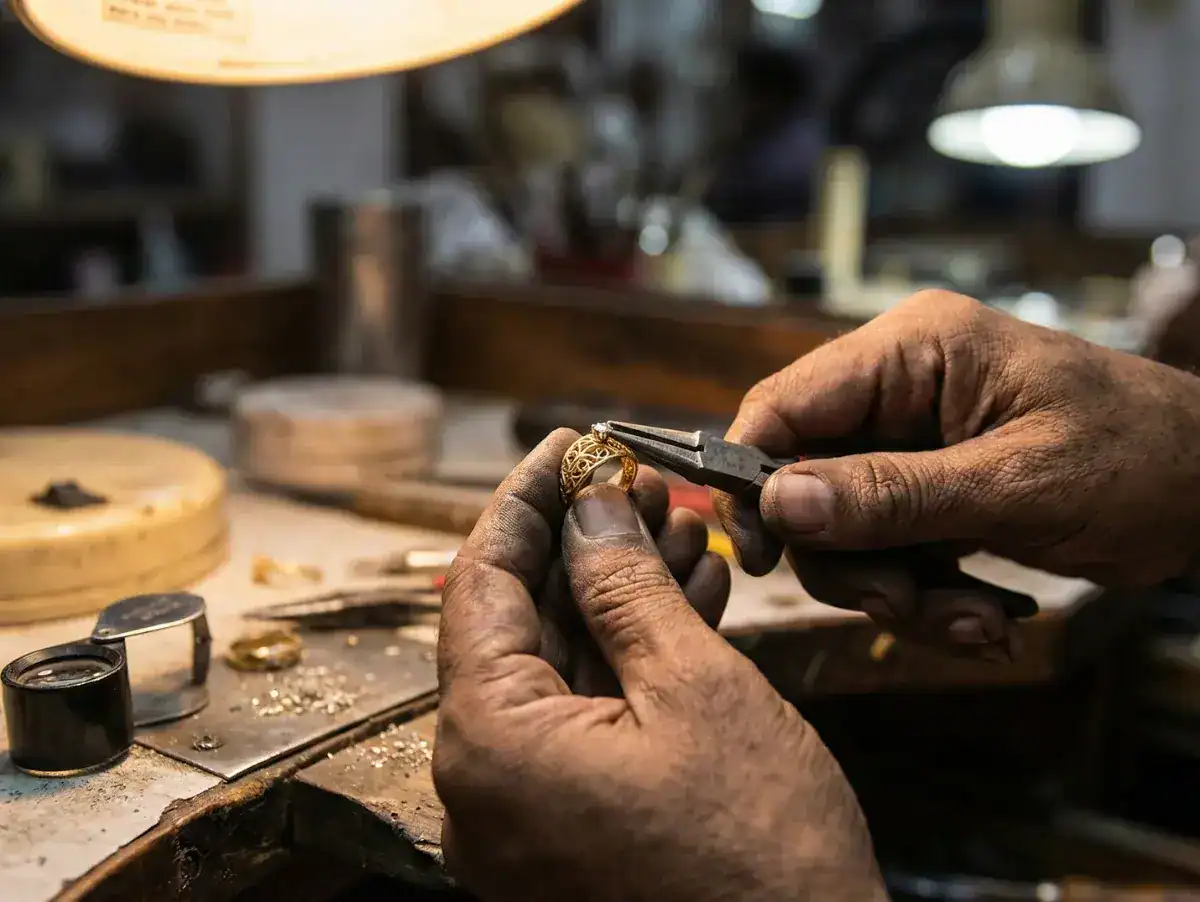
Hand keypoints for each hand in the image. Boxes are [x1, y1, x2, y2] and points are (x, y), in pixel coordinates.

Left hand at [434, 430, 885, 901]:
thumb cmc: (763, 864)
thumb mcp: (698, 692)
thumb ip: (628, 588)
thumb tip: (590, 509)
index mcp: (491, 747)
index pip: (479, 585)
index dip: (526, 503)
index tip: (568, 447)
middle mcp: (487, 787)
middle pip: (519, 626)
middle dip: (586, 545)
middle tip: (640, 485)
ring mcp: (526, 816)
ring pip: (559, 670)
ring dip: (618, 596)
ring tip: (681, 531)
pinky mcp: (571, 830)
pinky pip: (585, 721)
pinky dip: (630, 660)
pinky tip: (687, 601)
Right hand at [717, 290, 1199, 657]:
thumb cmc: (1139, 459)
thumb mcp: (1014, 483)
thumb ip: (892, 494)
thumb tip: (779, 504)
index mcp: (913, 350)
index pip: (786, 401)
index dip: (754, 476)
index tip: (757, 553)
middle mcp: (899, 390)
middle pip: (806, 480)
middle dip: (850, 558)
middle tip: (902, 605)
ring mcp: (912, 444)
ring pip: (844, 530)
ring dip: (897, 591)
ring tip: (971, 623)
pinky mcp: (929, 493)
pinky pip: (888, 553)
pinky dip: (926, 598)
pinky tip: (984, 620)